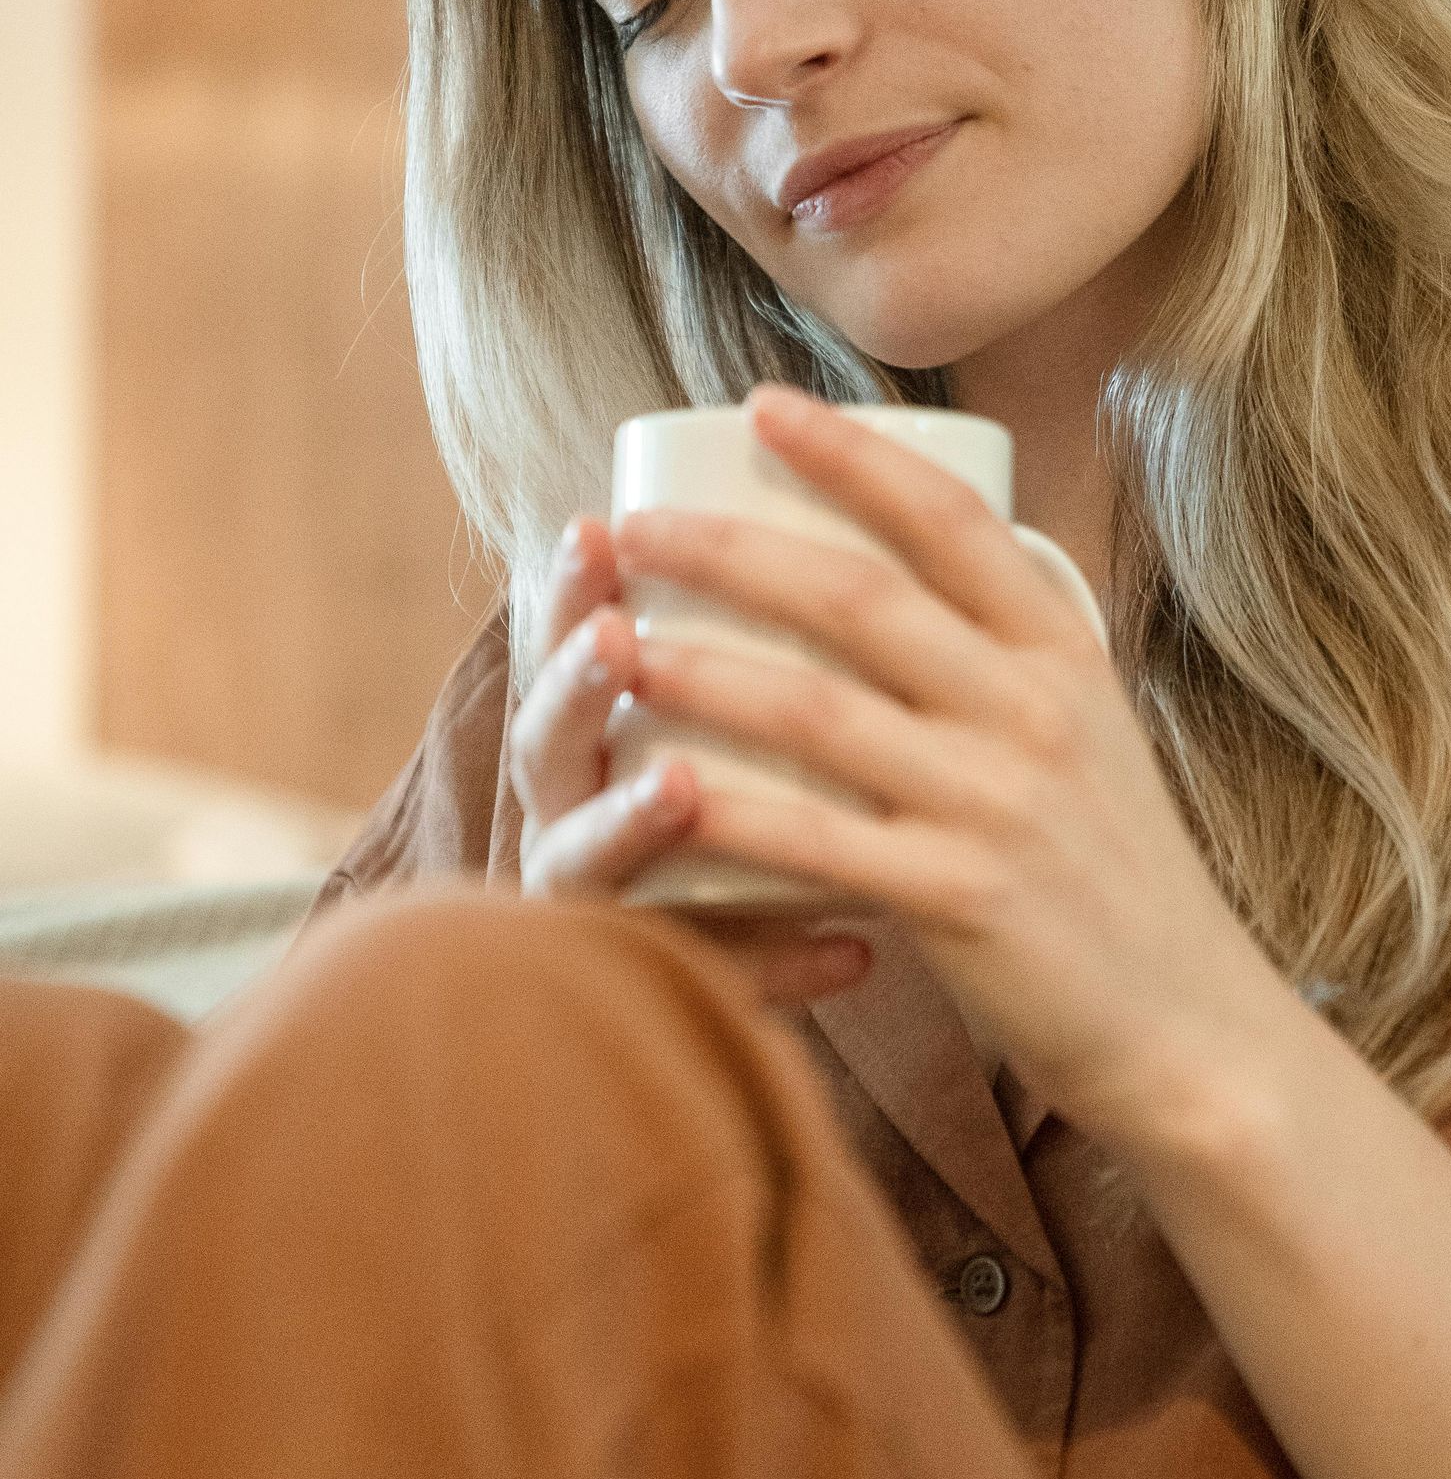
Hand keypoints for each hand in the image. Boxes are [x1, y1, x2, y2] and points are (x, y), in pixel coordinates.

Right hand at [506, 511, 878, 1008]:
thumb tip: (875, 481)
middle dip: (575, 691)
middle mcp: (574, 816)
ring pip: (592, 868)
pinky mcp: (671, 997)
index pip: (561, 651)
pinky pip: (717, 981)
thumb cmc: (775, 808)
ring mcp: (607, 913)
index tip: (595, 528)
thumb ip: (785, 633)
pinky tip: (850, 952)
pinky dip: (778, 965)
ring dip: (633, 825)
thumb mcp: (763, 716)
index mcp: (594, 738)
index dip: (564, 595)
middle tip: (615, 638)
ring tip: (679, 786)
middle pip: (547, 750)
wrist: (770, 975)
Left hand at [604, 383, 1274, 1146]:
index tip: (763, 404)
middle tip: (637, 524)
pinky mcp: (964, 901)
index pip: (950, 519)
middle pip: (861, 599)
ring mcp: (998, 805)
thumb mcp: (1089, 728)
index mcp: (1063, 652)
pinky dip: (727, 810)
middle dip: (733, 551)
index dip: (852, 454)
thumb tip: (905, 564)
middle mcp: (1034, 712)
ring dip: (701, 668)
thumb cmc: (1114, 870)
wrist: (1191, 1024)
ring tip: (611, 640)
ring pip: (819, 712)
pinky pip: (818, 842)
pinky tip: (652, 785)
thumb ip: (1007, 652)